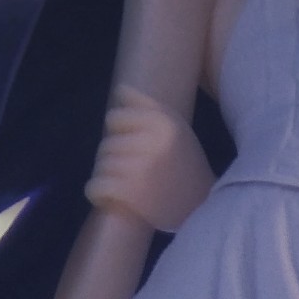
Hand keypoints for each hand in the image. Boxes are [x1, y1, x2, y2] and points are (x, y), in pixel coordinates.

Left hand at [84, 84, 214, 233]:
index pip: (115, 117)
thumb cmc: (187, 168)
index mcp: (164, 122)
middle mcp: (152, 141)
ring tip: (121, 186)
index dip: (118, 133)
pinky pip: (96, 185)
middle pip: (107, 143)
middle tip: (128, 172)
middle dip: (112, 158)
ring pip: (101, 164)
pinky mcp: (132, 193)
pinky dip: (95, 192)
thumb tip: (119, 90)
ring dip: (105, 176)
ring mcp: (141, 167)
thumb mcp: (177, 129)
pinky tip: (105, 197)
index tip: (128, 146)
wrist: (203, 209)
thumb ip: (149, 107)